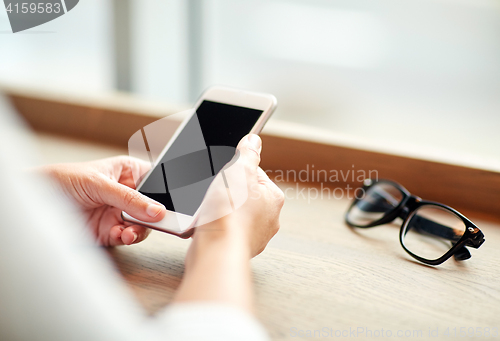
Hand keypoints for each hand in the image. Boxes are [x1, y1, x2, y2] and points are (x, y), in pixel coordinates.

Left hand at [38, 156, 165, 245]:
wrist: (35, 204)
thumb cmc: (62, 180)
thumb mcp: (98, 183)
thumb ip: (129, 198)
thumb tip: (157, 210)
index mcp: (128, 172)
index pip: (157, 180)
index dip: (168, 191)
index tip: (176, 203)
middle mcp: (127, 192)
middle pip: (154, 205)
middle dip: (158, 215)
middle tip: (162, 221)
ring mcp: (119, 212)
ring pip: (144, 224)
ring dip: (142, 229)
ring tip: (132, 231)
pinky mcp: (111, 230)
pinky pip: (129, 236)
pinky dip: (129, 238)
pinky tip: (122, 235)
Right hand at [174, 134, 283, 311]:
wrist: (216, 250)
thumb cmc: (229, 213)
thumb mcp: (238, 171)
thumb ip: (248, 153)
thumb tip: (254, 140)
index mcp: (273, 198)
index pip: (255, 175)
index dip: (236, 171)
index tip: (225, 175)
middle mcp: (269, 219)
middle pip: (244, 194)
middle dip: (227, 192)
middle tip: (215, 193)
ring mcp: (254, 236)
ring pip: (234, 214)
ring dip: (221, 210)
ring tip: (210, 210)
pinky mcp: (237, 248)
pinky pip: (225, 230)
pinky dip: (216, 226)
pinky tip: (207, 224)